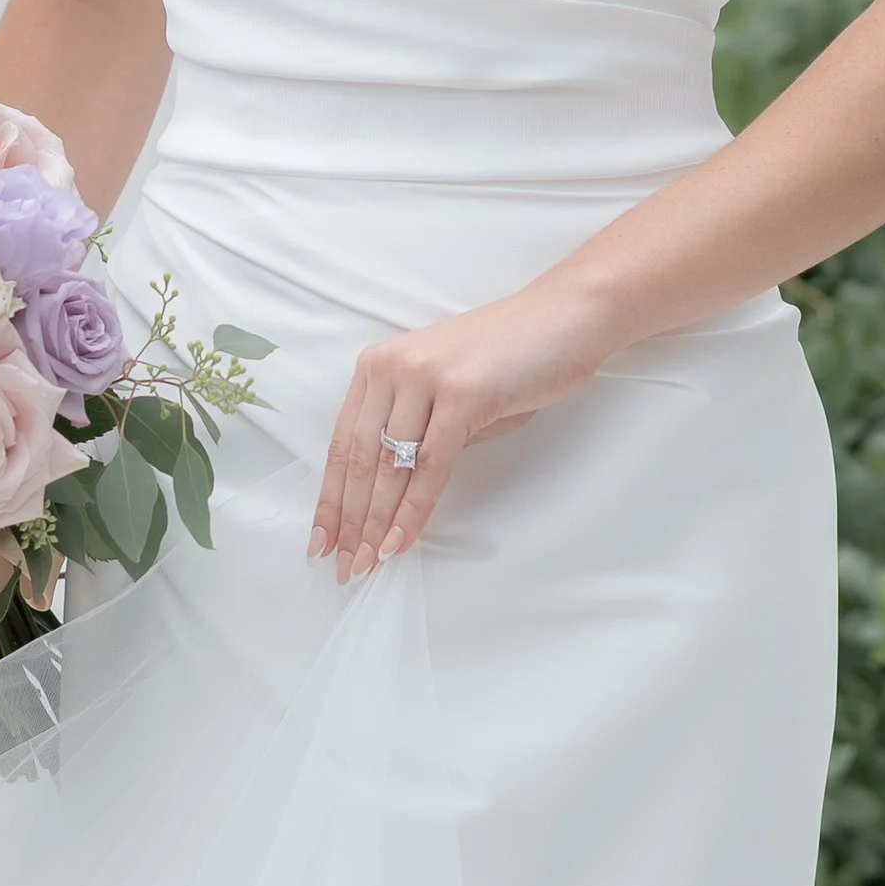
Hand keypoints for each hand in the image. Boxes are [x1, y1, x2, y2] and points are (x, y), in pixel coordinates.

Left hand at [308, 275, 612, 581]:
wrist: (564, 318)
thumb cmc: (511, 359)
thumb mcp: (447, 395)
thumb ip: (419, 433)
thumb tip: (397, 491)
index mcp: (379, 366)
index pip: (342, 443)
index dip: (330, 498)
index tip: (320, 540)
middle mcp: (391, 367)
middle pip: (358, 459)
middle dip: (348, 522)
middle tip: (341, 567)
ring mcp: (423, 378)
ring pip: (388, 467)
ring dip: (374, 525)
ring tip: (364, 565)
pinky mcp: (459, 395)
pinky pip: (429, 467)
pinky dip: (412, 511)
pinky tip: (399, 542)